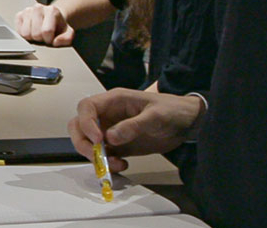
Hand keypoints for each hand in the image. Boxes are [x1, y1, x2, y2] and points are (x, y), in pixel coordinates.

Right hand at [14, 3, 74, 45]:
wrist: (52, 18)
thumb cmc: (58, 26)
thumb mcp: (68, 33)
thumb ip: (67, 38)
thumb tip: (56, 41)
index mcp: (52, 10)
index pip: (47, 31)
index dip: (49, 39)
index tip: (52, 38)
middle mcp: (38, 8)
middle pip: (35, 33)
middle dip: (41, 39)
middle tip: (44, 36)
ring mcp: (27, 11)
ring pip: (25, 33)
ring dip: (32, 37)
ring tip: (38, 33)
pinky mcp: (19, 15)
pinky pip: (18, 32)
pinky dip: (25, 35)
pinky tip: (31, 31)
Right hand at [66, 89, 204, 172]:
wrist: (188, 123)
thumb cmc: (172, 110)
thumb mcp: (155, 115)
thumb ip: (133, 125)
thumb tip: (111, 137)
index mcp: (114, 101)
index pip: (87, 107)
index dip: (87, 123)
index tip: (98, 139)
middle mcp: (108, 115)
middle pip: (79, 126)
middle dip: (83, 142)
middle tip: (97, 155)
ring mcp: (111, 131)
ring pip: (88, 143)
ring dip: (95, 156)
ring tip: (115, 164)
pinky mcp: (119, 146)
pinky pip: (104, 155)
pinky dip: (107, 164)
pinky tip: (121, 165)